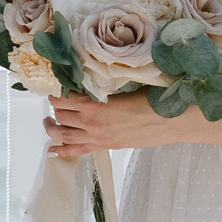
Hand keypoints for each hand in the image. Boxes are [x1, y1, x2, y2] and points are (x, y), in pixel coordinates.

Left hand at [42, 90, 221, 158]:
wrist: (174, 121)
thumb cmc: (155, 98)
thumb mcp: (130, 82)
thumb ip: (111, 81)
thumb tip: (100, 70)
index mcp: (97, 106)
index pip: (66, 99)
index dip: (59, 92)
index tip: (58, 85)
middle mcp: (93, 124)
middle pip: (62, 116)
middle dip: (55, 108)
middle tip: (55, 101)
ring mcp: (98, 138)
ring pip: (65, 135)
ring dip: (52, 129)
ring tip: (48, 123)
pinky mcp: (106, 147)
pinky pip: (78, 151)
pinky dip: (63, 151)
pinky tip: (52, 151)